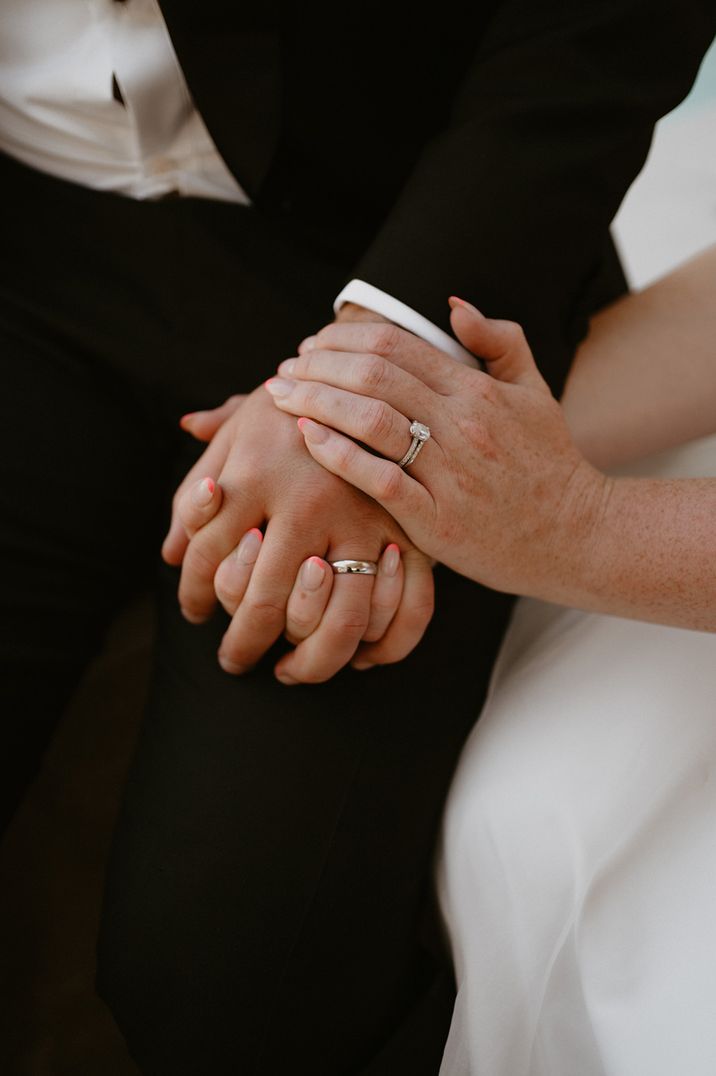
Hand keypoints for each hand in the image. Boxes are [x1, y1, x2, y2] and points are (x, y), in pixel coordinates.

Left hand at [161, 383, 433, 682]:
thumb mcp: (238, 429)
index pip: (206, 560)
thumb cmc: (293, 406)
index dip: (192, 597)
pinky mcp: (412, 532)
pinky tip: (357, 657)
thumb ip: (197, 491)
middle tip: (234, 662)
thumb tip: (169, 552)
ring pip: (336, 622)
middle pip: (265, 605)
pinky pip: (405, 612)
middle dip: (242, 645)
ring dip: (311, 662)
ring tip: (289, 671)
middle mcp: (306, 504)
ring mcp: (364, 521)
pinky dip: (383, 647)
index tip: (192, 614)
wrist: (374, 368)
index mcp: (254, 475)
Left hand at [262, 300, 609, 599]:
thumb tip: (453, 305)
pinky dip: (337, 454)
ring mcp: (450, 473)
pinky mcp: (438, 520)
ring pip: (369, 420)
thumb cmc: (550, 465)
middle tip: (284, 369)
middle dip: (317, 365)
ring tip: (280, 397)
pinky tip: (306, 438)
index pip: (395, 346)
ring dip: (314, 401)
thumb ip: (500, 342)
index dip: (343, 339)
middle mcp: (463, 425)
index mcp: (479, 391)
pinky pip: (377, 478)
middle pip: (373, 376)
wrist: (579, 535)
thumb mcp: (535, 392)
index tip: (311, 346)